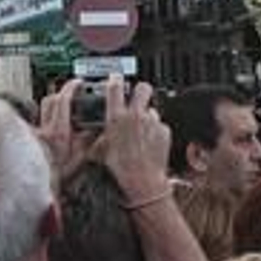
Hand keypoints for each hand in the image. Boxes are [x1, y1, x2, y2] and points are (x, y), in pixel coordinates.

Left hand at [37, 79, 93, 183]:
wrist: (38, 189)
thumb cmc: (57, 178)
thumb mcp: (80, 159)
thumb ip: (89, 141)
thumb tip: (97, 128)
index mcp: (58, 132)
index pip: (63, 100)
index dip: (71, 87)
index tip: (78, 83)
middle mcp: (44, 130)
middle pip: (49, 100)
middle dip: (61, 93)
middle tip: (72, 92)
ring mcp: (35, 134)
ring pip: (42, 110)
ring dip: (52, 105)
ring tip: (63, 107)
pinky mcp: (30, 140)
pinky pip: (37, 123)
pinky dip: (46, 120)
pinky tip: (53, 127)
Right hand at [96, 75, 171, 200]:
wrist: (142, 182)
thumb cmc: (121, 169)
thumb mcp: (100, 149)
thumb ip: (100, 133)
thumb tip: (96, 127)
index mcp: (116, 117)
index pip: (115, 86)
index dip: (115, 79)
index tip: (115, 78)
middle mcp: (136, 116)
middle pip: (142, 88)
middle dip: (139, 90)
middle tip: (136, 97)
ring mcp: (152, 122)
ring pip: (151, 110)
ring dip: (146, 117)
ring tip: (140, 132)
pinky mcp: (164, 131)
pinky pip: (159, 125)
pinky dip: (155, 131)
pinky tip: (149, 143)